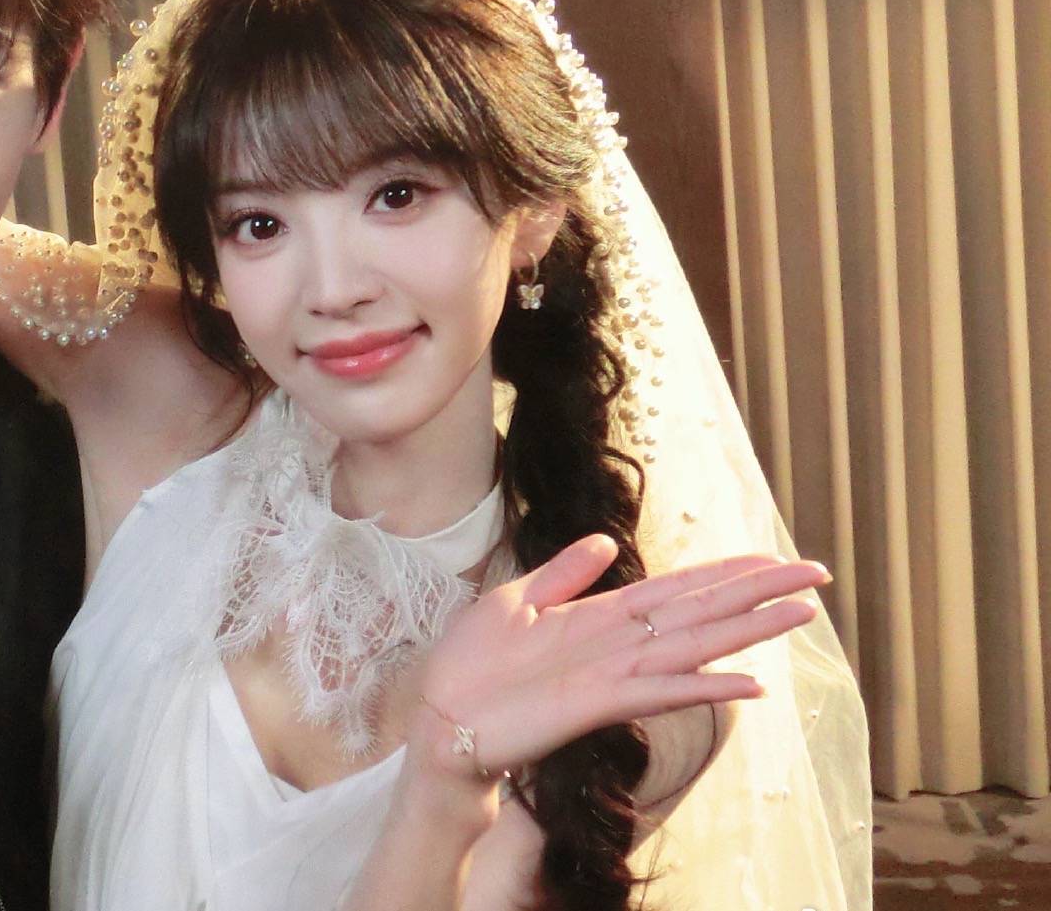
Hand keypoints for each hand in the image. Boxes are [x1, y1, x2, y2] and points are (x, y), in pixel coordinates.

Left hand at [409, 537, 826, 786]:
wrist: (441, 718)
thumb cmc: (472, 664)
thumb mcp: (515, 601)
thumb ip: (562, 573)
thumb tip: (600, 539)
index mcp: (602, 616)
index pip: (676, 588)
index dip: (724, 572)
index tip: (771, 557)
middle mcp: (620, 645)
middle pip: (701, 611)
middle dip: (757, 592)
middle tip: (816, 575)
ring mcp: (614, 675)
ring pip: (695, 646)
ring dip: (748, 630)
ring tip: (801, 613)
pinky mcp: (598, 703)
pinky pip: (661, 691)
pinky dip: (704, 687)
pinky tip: (751, 684)